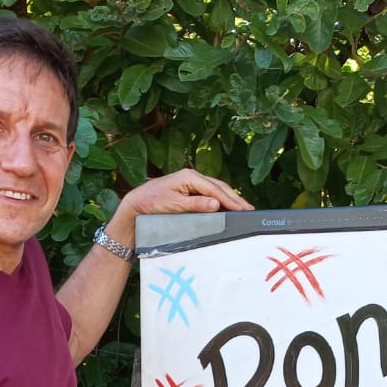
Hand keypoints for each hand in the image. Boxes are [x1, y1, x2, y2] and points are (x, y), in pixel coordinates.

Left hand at [107, 171, 252, 247]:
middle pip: (219, 186)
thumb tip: (216, 203)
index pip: (215, 188)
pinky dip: (221, 199)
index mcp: (189, 177)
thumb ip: (195, 204)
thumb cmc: (152, 203)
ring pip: (216, 188)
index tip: (242, 209)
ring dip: (230, 198)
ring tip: (243, 207)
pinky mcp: (189, 189)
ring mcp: (191, 182)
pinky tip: (227, 205)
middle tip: (249, 209)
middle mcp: (192, 176)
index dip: (230, 199)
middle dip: (235, 198)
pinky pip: (209, 192)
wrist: (136, 203)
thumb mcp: (174, 205)